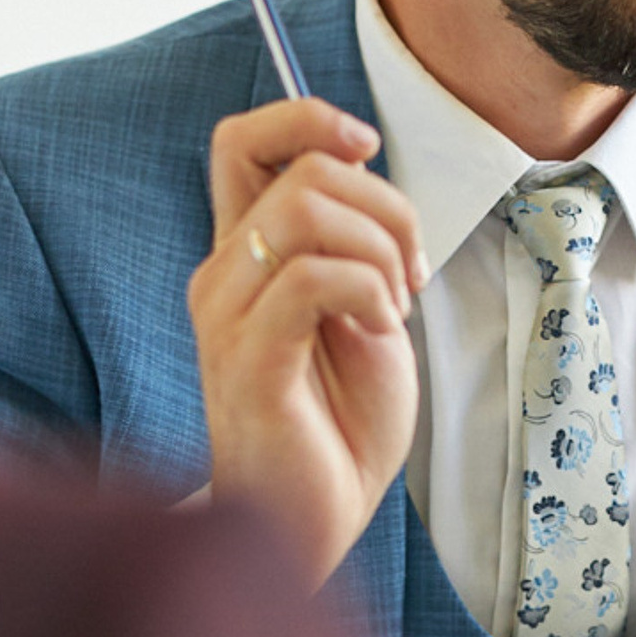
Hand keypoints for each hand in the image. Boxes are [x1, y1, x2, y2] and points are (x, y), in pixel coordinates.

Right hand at [190, 97, 425, 587]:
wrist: (318, 518)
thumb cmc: (343, 420)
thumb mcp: (364, 307)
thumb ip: (353, 241)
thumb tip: (361, 174)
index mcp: (247, 256)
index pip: (242, 142)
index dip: (306, 118)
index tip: (366, 147)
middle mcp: (223, 276)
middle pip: (300, 169)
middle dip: (387, 205)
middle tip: (411, 273)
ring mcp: (228, 317)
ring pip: (305, 212)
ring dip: (380, 249)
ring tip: (393, 305)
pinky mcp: (248, 361)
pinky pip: (311, 278)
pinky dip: (368, 289)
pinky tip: (379, 328)